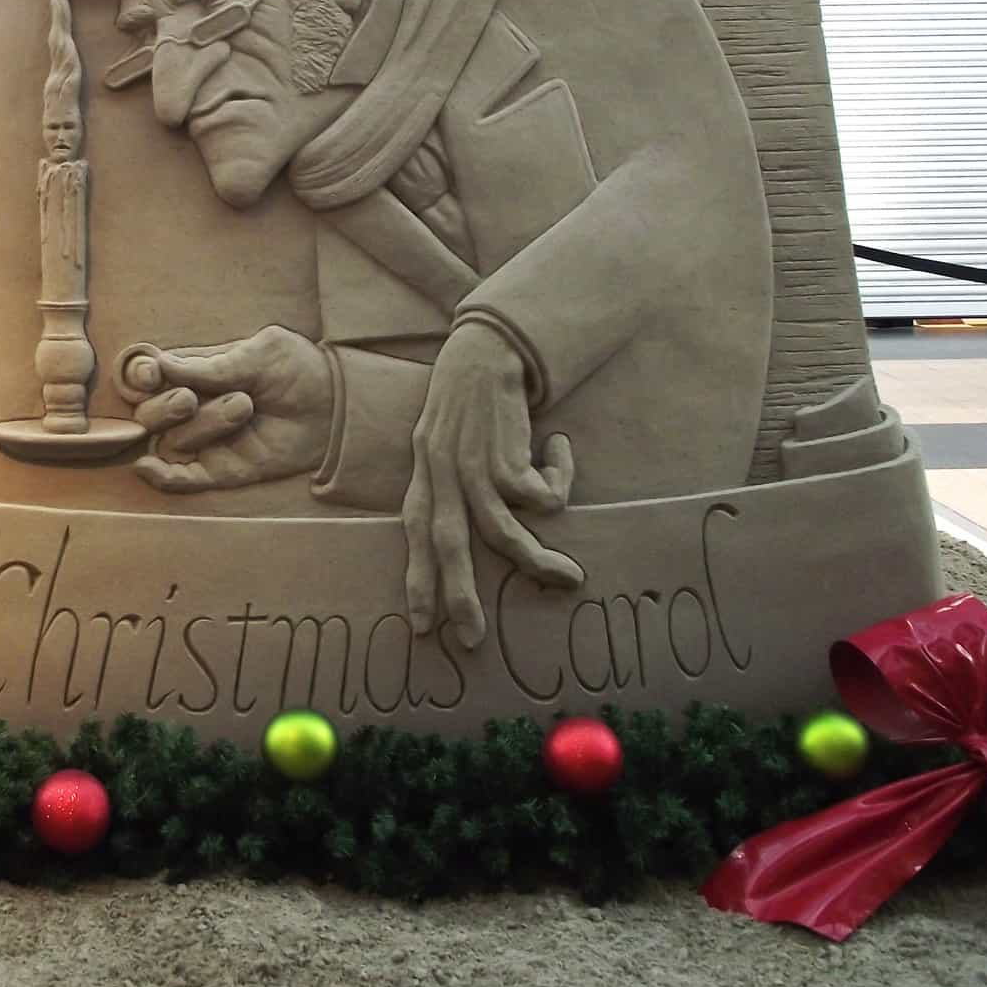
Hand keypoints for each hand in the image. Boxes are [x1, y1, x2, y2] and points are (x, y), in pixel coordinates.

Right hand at [121, 326, 332, 494]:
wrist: (336, 406)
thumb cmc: (297, 369)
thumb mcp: (258, 354)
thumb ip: (211, 364)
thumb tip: (160, 363)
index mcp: (195, 372)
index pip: (149, 377)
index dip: (141, 377)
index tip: (151, 374)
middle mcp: (192, 406)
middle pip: (149, 414)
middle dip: (164, 407)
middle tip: (190, 399)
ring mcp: (205, 440)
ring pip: (171, 442)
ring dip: (200, 427)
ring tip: (243, 408)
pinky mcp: (221, 469)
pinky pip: (181, 479)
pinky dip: (162, 476)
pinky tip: (148, 467)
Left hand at [404, 322, 579, 648]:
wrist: (489, 347)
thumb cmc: (473, 405)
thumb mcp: (447, 445)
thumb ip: (453, 486)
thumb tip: (475, 540)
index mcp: (424, 474)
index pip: (415, 535)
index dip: (418, 579)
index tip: (423, 626)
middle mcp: (441, 473)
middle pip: (448, 545)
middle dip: (460, 595)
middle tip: (474, 639)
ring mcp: (472, 465)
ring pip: (503, 533)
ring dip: (538, 562)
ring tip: (570, 578)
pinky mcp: (506, 454)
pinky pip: (542, 497)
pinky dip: (560, 483)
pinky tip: (560, 453)